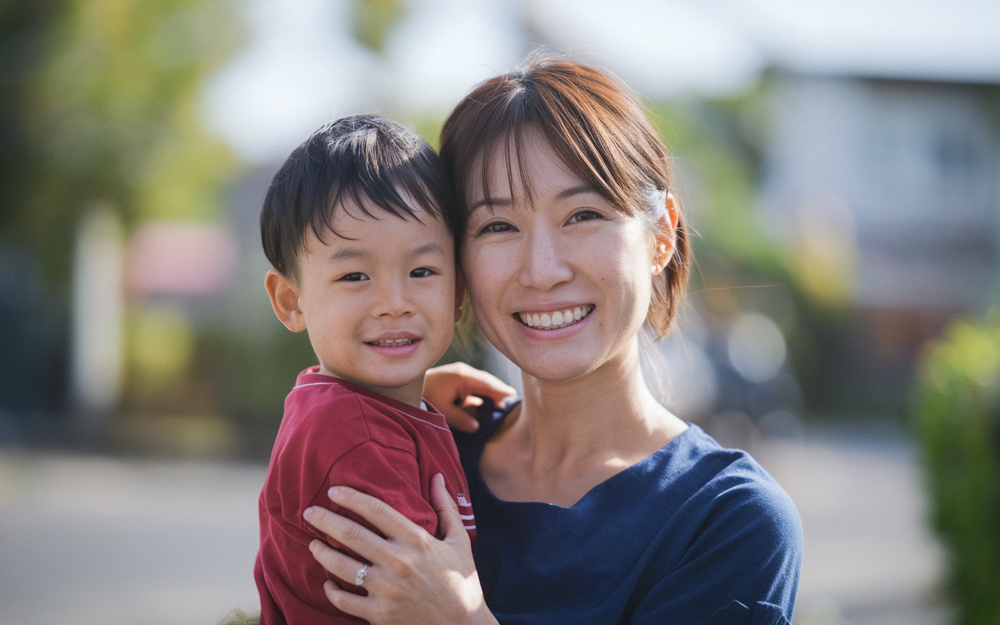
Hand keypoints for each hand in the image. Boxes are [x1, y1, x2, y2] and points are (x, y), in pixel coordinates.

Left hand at [304, 474, 497, 624]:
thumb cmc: (462, 582)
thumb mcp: (460, 541)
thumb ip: (446, 507)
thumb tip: (437, 476)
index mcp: (417, 540)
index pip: (376, 510)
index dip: (352, 498)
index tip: (334, 491)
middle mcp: (399, 562)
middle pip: (351, 534)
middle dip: (325, 520)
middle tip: (309, 512)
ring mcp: (387, 589)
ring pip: (341, 566)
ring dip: (321, 552)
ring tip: (313, 544)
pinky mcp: (380, 614)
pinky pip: (344, 600)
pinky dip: (331, 590)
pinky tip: (327, 582)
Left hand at [424, 362, 516, 432]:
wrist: (405, 387)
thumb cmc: (425, 397)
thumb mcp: (444, 411)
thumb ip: (461, 419)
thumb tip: (476, 427)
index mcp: (462, 376)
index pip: (487, 383)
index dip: (501, 390)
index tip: (513, 394)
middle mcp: (463, 374)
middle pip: (486, 383)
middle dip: (497, 392)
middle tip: (510, 402)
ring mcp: (459, 377)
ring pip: (480, 386)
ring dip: (489, 395)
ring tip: (500, 406)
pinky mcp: (454, 383)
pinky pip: (472, 389)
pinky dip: (479, 397)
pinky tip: (484, 406)